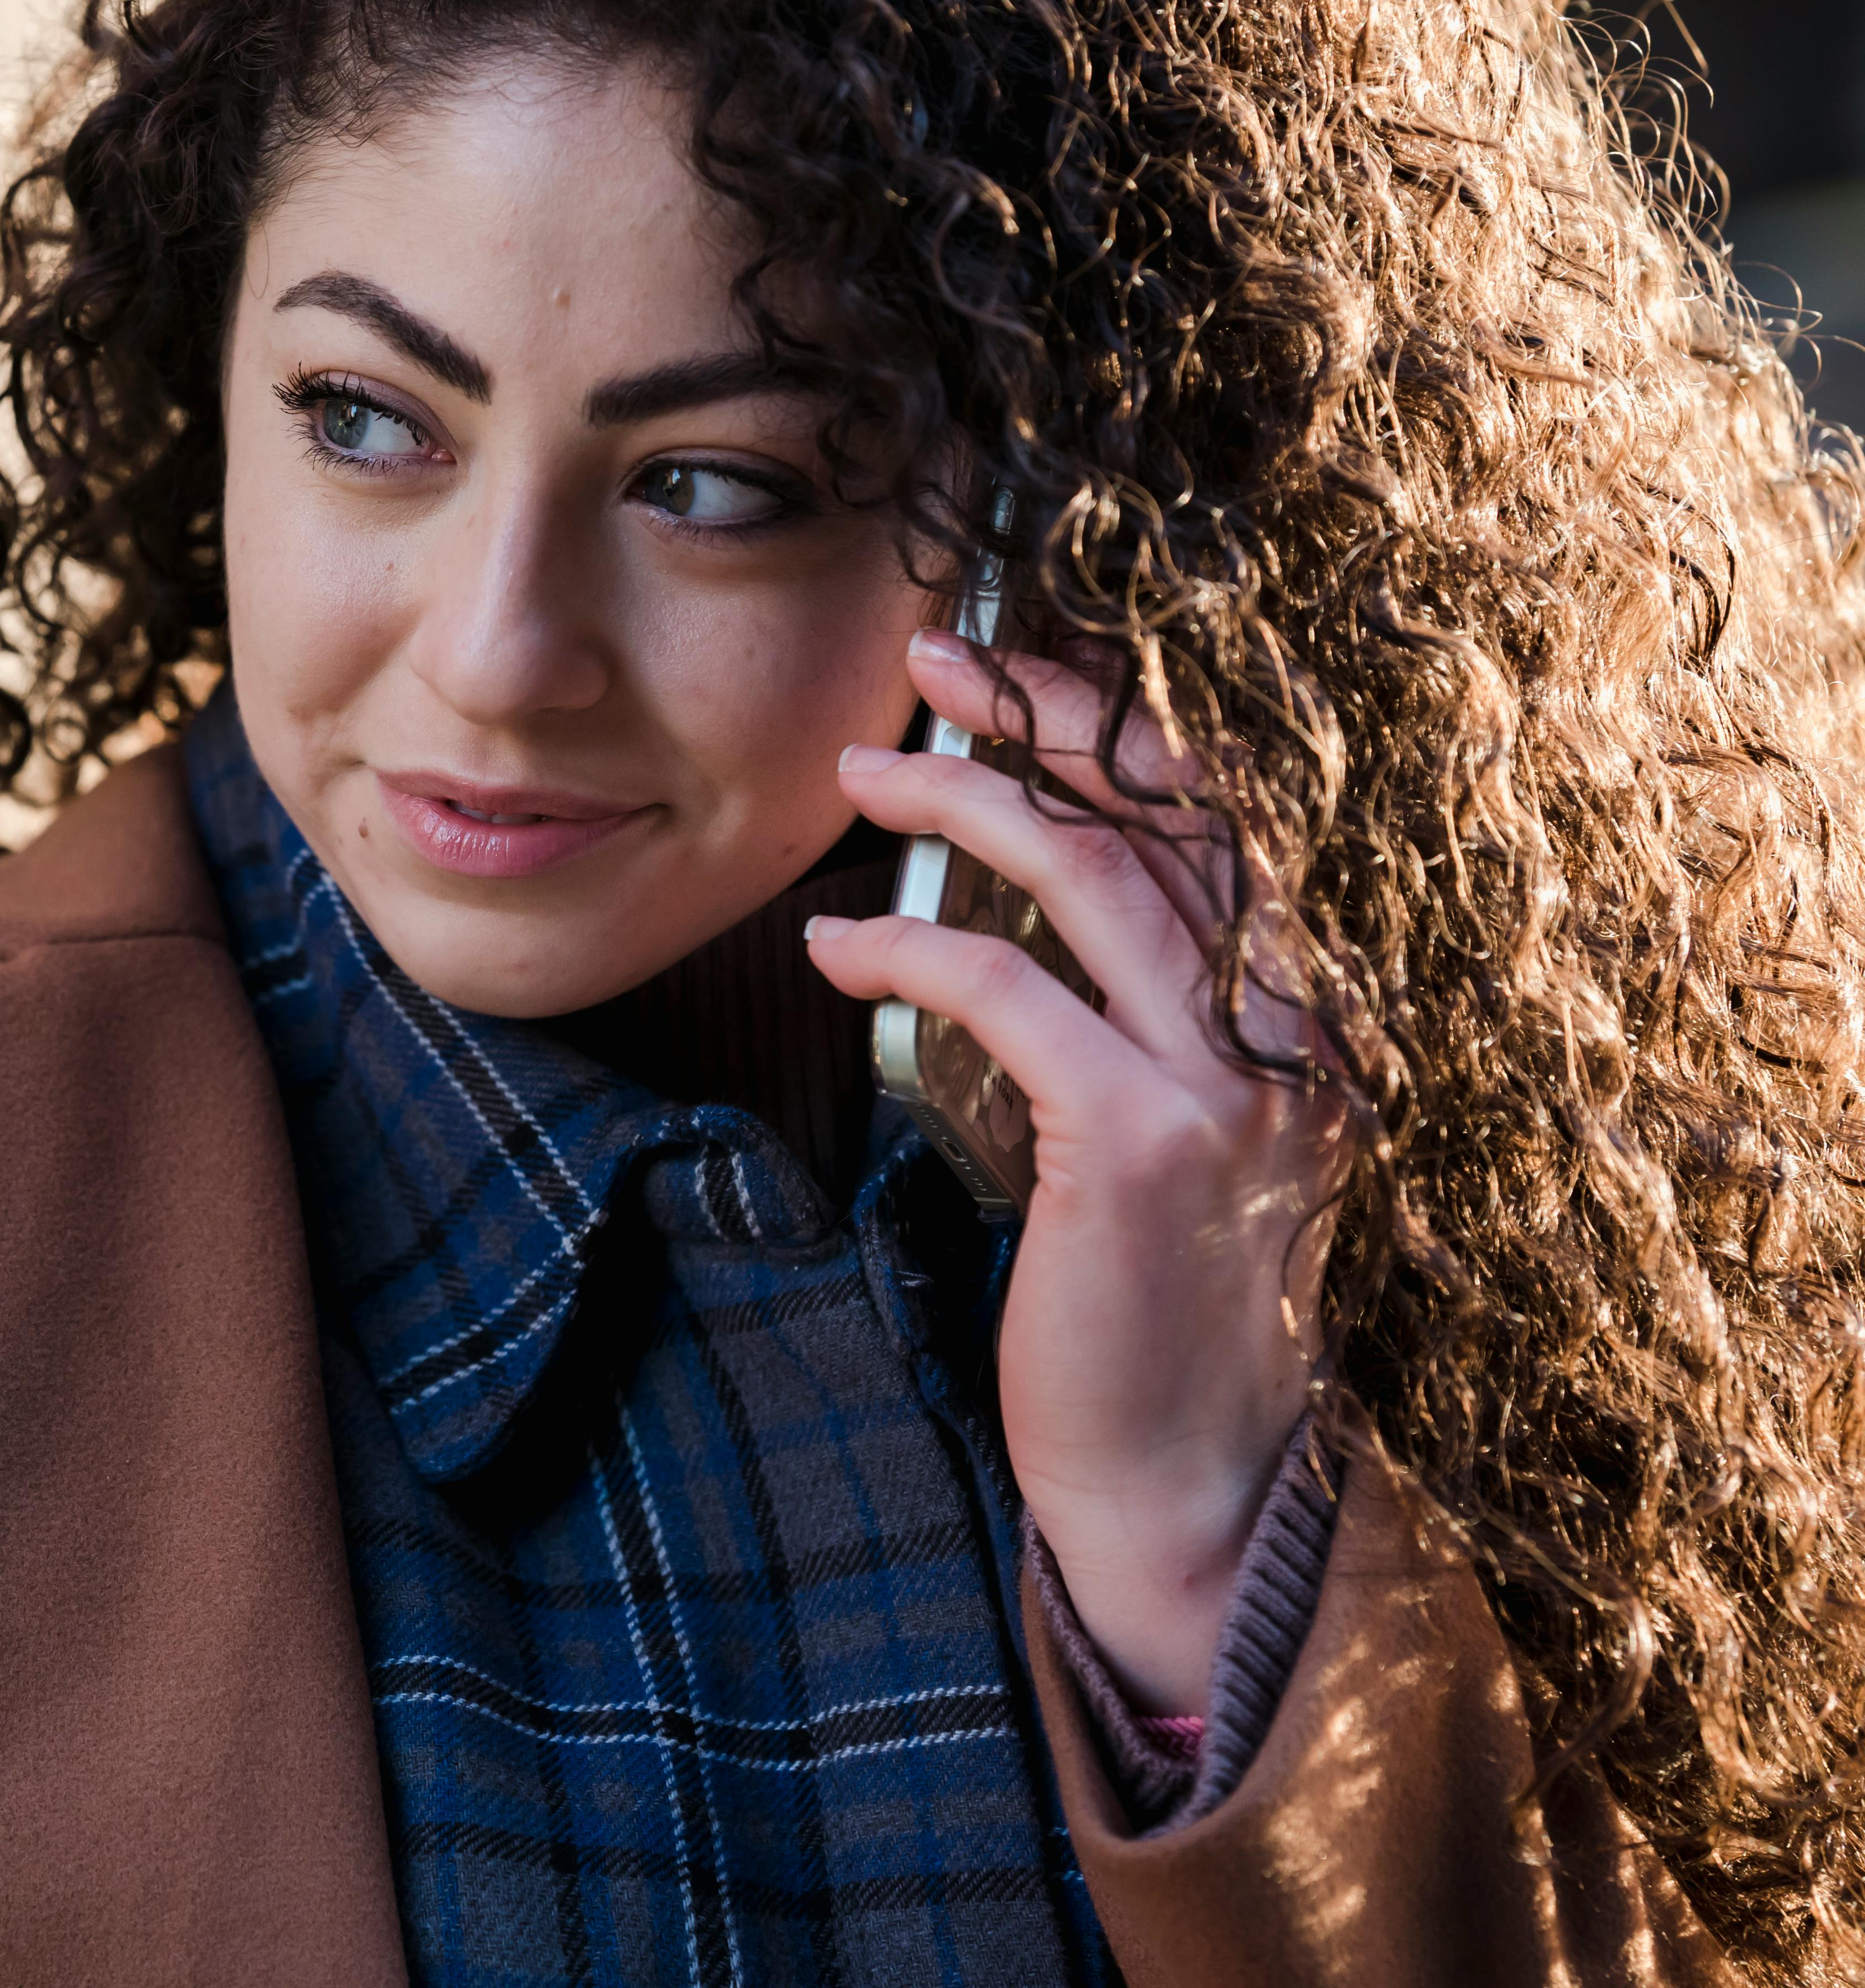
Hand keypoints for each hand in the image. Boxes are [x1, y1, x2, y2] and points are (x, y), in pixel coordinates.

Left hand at [801, 628, 1339, 1714]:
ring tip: (856, 770)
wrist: (1193, 1483)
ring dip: (964, 798)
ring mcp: (1228, 1082)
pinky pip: (1011, 990)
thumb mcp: (1154, 1137)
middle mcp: (1292, 1028)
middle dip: (1045, 710)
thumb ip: (1120, 1024)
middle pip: (1166, 808)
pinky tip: (834, 941)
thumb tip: (1008, 914)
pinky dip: (911, 944)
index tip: (1018, 661)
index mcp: (1303, 1015)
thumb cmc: (1150, 1311)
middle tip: (927, 654)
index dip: (1118, 720)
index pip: (1219, 816)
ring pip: (1092, 872)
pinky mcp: (1141, 1143)